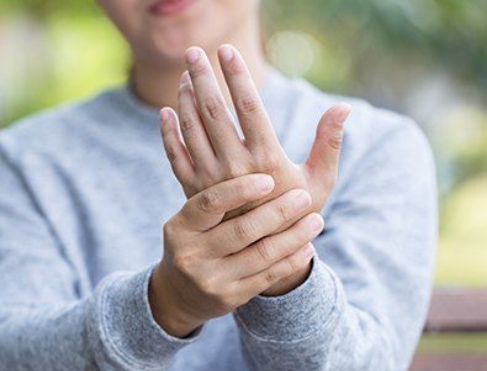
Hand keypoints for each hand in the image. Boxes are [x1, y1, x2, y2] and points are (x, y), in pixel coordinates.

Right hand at [149, 174, 323, 337]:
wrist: (181, 292)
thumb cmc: (194, 241)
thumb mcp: (190, 219)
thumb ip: (214, 194)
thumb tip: (251, 160)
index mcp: (181, 226)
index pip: (210, 203)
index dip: (240, 190)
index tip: (268, 180)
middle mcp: (192, 254)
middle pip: (241, 230)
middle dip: (278, 212)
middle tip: (303, 197)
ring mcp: (211, 279)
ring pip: (261, 254)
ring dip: (294, 236)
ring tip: (316, 220)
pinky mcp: (230, 297)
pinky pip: (268, 275)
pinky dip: (291, 260)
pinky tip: (307, 246)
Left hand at [159, 44, 350, 294]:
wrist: (264, 255)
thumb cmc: (297, 214)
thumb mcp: (320, 181)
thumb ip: (329, 142)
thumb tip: (343, 107)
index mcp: (267, 160)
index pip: (248, 107)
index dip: (237, 76)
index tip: (227, 51)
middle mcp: (235, 168)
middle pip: (214, 112)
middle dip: (203, 77)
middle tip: (195, 51)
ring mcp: (211, 180)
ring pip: (193, 130)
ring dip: (187, 99)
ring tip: (186, 75)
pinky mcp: (195, 192)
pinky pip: (176, 157)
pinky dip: (169, 133)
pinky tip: (166, 112)